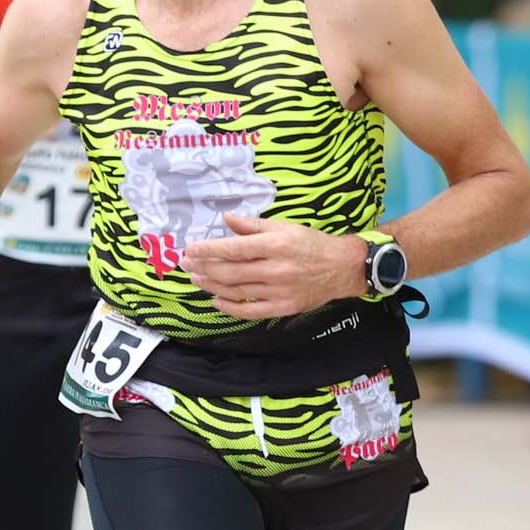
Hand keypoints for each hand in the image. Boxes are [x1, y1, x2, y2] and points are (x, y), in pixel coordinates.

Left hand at [178, 211, 363, 319]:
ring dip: (211, 286)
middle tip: (187, 264)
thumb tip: (226, 218)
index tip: (190, 249)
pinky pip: (250, 311)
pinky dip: (230, 307)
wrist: (343, 268)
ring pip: (236, 291)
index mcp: (276, 244)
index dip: (208, 249)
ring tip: (196, 279)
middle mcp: (276, 269)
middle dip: (203, 268)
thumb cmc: (312, 244)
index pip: (234, 248)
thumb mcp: (285, 226)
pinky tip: (217, 300)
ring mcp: (279, 291)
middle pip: (230, 271)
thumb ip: (254, 225)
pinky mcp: (283, 308)